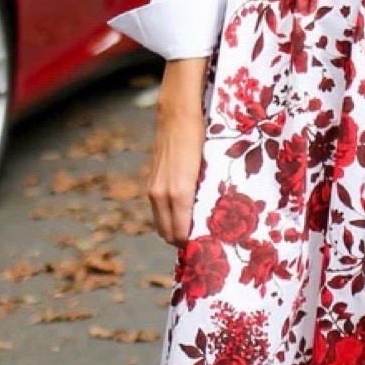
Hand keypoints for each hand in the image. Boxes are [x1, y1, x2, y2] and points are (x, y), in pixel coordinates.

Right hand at [148, 109, 204, 244]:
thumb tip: (213, 218)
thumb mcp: (208, 169)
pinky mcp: (150, 181)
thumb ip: (206, 195)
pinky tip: (181, 213)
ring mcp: (153, 188)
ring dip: (172, 229)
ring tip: (192, 230)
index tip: (205, 249)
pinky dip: (167, 217)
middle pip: (167, 233)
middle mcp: (161, 194)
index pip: (181, 233)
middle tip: (200, 243)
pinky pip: (157, 209)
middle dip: (181, 241)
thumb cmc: (201, 140)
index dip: (192, 245)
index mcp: (178, 194)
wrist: (178, 115)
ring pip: (159, 222)